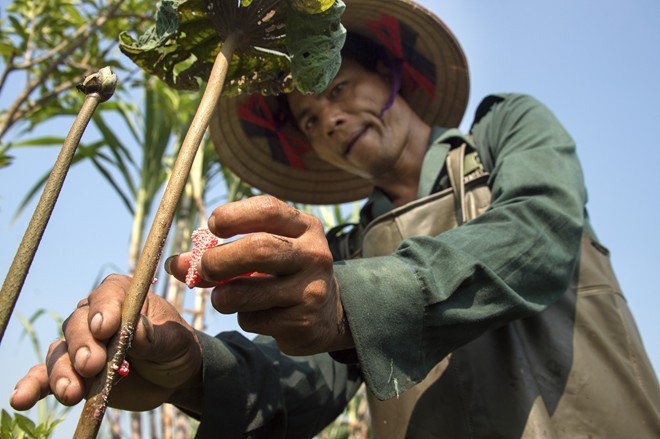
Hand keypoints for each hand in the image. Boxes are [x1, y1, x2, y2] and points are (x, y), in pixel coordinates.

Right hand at [10, 274, 202, 412]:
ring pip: (62, 352)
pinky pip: (47, 376)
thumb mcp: (175, 340)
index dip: (104, 309)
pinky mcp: (74, 372)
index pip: (108, 295)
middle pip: (78, 324)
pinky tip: (22, 398)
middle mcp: (96, 316)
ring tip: (71, 392)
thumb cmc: (176, 348)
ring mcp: (81, 344)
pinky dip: (33, 385)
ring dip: (62, 372)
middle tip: (92, 365)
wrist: (172, 375)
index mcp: (124, 296)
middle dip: (83, 345)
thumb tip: (135, 329)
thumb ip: (155, 335)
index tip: (105, 327)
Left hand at [166, 196, 352, 355]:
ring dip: (223, 296)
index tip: (212, 226)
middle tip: (202, 268)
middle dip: (219, 260)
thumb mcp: (266, 252)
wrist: (327, 315)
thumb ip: (224, 252)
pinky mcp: (303, 322)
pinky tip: (257, 313)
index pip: (268, 209)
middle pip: (259, 248)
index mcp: (306, 228)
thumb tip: (177, 263)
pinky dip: (243, 317)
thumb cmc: (284, 273)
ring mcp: (311, 290)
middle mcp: (314, 255)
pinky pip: (254, 319)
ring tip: (222, 297)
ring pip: (248, 292)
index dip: (234, 215)